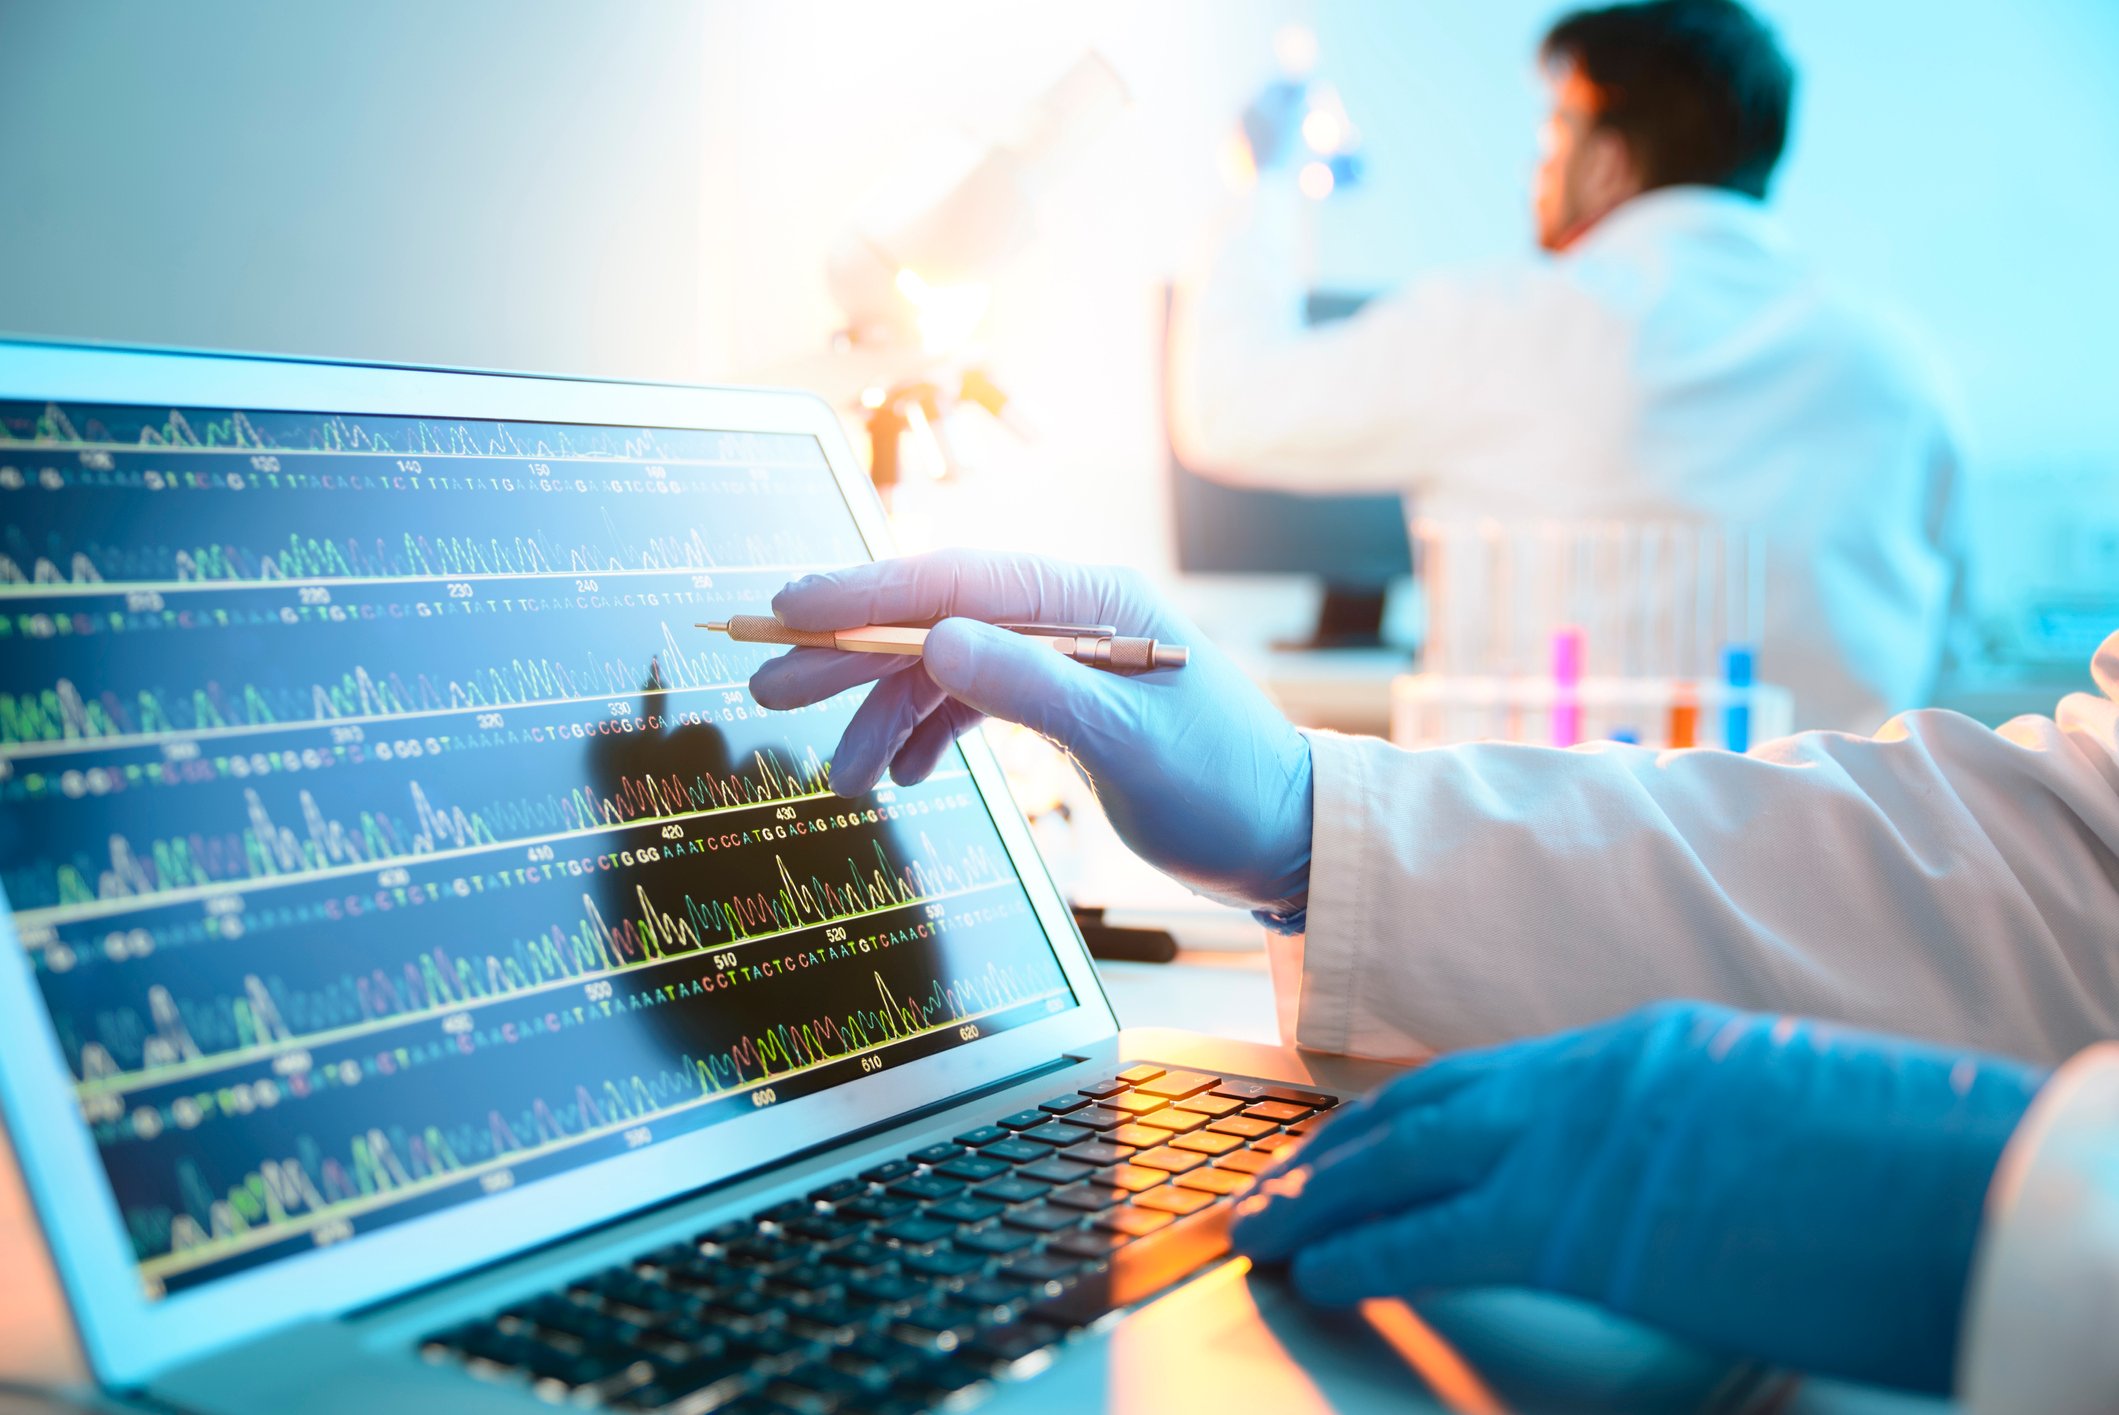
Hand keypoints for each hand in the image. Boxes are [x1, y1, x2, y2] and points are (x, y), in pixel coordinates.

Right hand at [747, 550, 1312, 915]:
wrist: (1284, 839)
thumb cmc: (1223, 789)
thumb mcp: (1127, 744)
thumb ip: (1031, 690)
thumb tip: (936, 640)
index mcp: (1091, 602)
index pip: (957, 581)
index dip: (866, 592)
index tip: (790, 611)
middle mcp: (1070, 618)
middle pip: (936, 618)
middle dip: (850, 655)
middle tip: (767, 686)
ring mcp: (1063, 660)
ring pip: (945, 668)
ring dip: (883, 716)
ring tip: (837, 779)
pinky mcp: (1062, 704)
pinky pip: (972, 705)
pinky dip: (928, 737)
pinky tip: (901, 776)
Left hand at [1230, 1001, 2045, 1393]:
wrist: (1965, 1183)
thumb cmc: (1904, 1172)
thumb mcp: (1782, 1126)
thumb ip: (1697, 1139)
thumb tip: (1666, 1183)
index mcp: (1650, 1050)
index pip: (1494, 1079)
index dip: (1413, 1115)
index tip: (1362, 1142)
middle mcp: (1596, 1076)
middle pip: (1426, 1105)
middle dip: (1341, 1149)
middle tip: (1277, 1185)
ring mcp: (1580, 1141)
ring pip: (1407, 1156)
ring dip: (1324, 1194)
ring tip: (1266, 1225)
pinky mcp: (1576, 1223)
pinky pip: (1431, 1234)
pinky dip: (1362, 1250)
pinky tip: (1318, 1271)